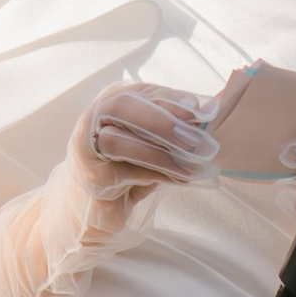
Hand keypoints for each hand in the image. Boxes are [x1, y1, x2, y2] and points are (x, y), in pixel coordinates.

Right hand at [56, 81, 219, 245]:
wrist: (95, 205)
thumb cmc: (128, 166)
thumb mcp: (151, 141)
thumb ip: (171, 126)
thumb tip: (207, 112)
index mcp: (113, 100)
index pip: (143, 91)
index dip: (172, 99)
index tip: (199, 110)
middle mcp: (95, 117)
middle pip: (122, 106)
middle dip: (160, 120)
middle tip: (192, 137)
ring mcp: (88, 146)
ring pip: (118, 140)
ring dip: (158, 154)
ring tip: (189, 166)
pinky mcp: (93, 176)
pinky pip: (126, 172)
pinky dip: (156, 175)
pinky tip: (179, 179)